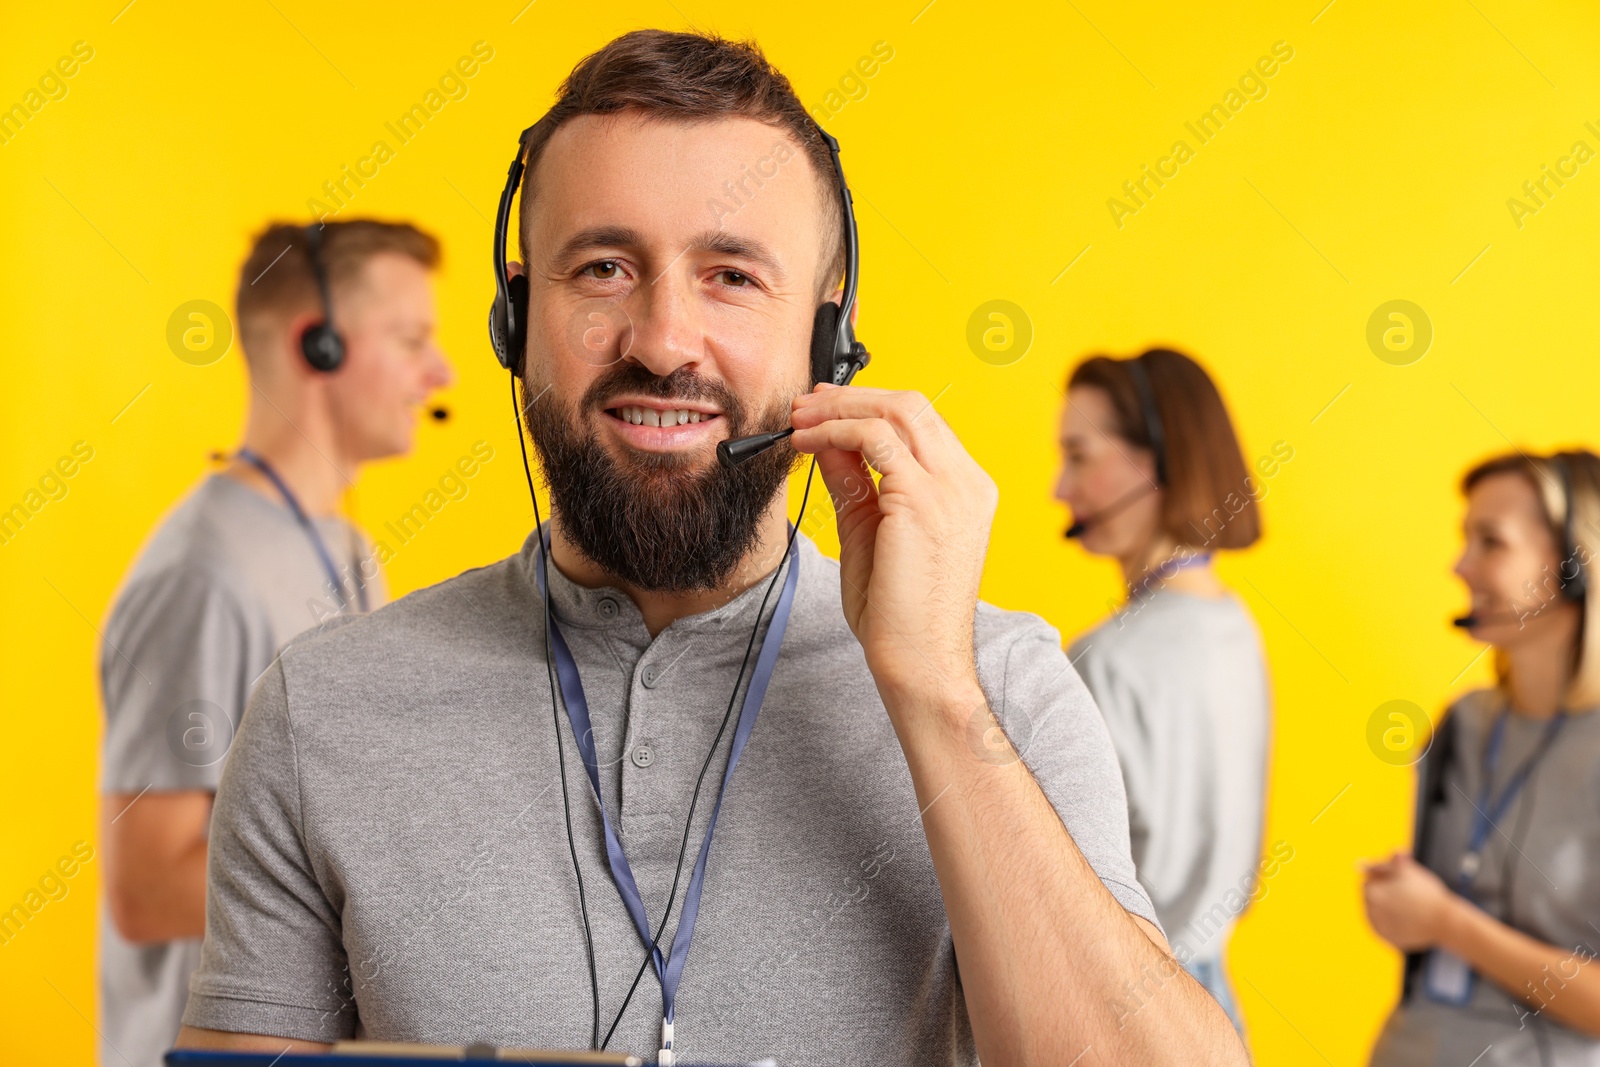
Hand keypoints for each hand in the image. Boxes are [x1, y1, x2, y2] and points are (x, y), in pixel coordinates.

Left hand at [788, 383, 997, 709]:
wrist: (920, 662)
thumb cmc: (900, 615)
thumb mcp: (869, 531)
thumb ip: (854, 483)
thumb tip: (829, 443)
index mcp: (965, 490)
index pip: (921, 423)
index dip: (869, 406)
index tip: (825, 409)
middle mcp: (966, 482)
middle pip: (912, 404)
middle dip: (852, 396)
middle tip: (805, 403)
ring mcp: (951, 487)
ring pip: (897, 410)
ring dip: (840, 407)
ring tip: (799, 418)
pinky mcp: (924, 499)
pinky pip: (874, 439)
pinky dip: (835, 431)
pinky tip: (806, 442)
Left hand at [1362, 851, 1461, 950]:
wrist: (1445, 921)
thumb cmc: (1427, 894)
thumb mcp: (1407, 870)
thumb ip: (1383, 864)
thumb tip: (1361, 863)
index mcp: (1371, 892)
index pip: (1371, 880)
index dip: (1388, 879)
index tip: (1404, 884)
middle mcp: (1369, 910)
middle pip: (1373, 897)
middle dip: (1386, 894)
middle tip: (1408, 896)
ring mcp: (1378, 927)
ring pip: (1378, 912)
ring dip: (1388, 908)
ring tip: (1409, 908)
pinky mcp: (1387, 939)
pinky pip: (1386, 927)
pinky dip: (1394, 922)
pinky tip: (1408, 919)